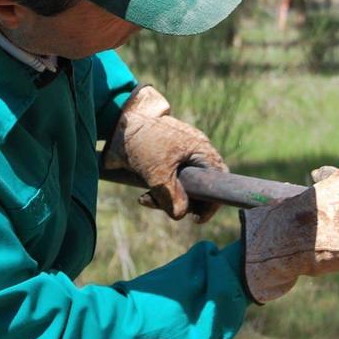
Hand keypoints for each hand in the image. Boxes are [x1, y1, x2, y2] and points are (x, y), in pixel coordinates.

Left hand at [102, 85, 227, 221]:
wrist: (119, 120)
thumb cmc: (143, 140)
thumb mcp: (158, 173)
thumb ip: (171, 196)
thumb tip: (180, 215)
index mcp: (200, 150)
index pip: (218, 180)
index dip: (211, 202)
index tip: (196, 218)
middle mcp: (194, 153)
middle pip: (199, 187)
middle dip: (183, 202)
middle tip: (168, 210)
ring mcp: (179, 156)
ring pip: (180, 187)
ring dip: (165, 199)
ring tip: (146, 199)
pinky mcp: (163, 160)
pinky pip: (167, 182)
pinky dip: (157, 192)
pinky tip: (143, 196)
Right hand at [239, 160, 338, 302]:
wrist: (260, 248)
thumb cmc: (295, 228)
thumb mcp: (328, 197)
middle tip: (331, 175)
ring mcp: (334, 248)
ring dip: (333, 190)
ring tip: (316, 176)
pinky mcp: (319, 242)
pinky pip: (329, 218)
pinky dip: (322, 201)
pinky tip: (310, 187)